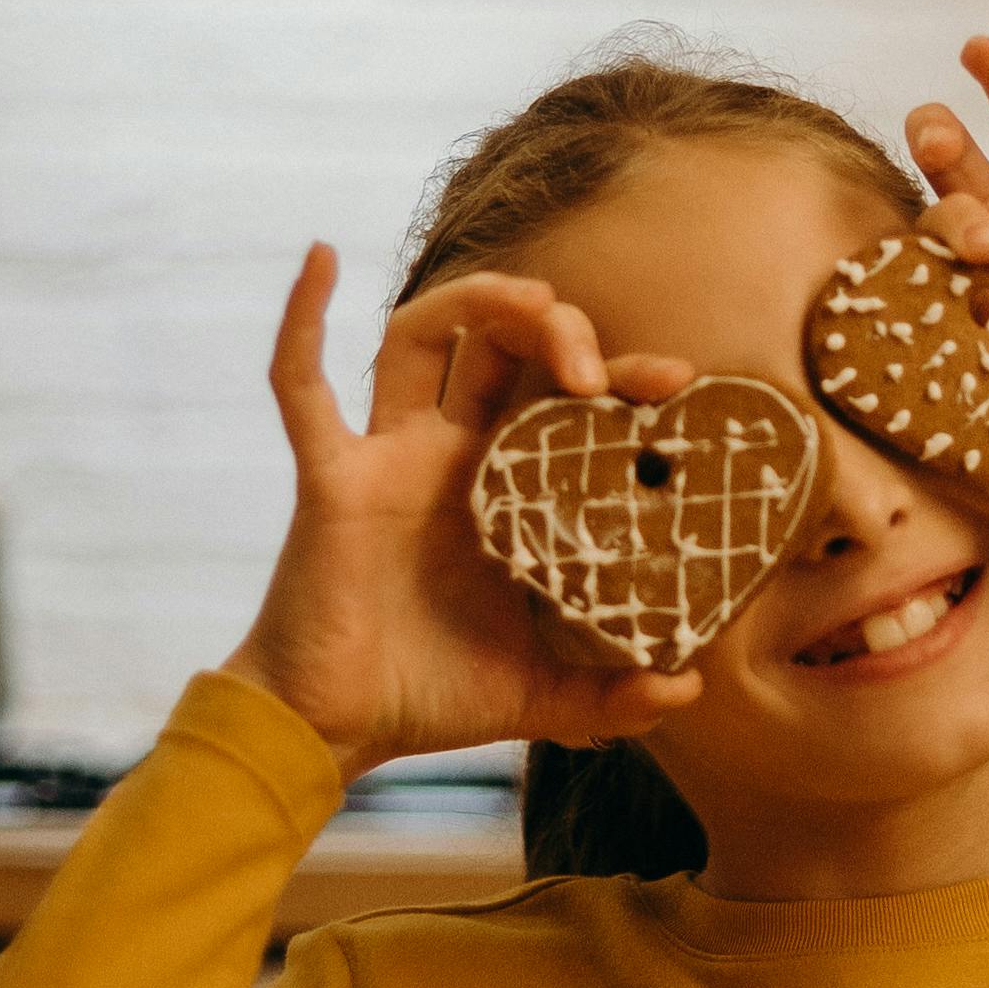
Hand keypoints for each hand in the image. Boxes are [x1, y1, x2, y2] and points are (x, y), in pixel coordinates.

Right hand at [218, 248, 708, 781]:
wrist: (335, 730)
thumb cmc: (427, 698)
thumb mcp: (541, 695)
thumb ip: (613, 695)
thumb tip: (688, 688)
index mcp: (502, 490)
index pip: (564, 402)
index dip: (621, 378)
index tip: (676, 381)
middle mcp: (447, 455)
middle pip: (500, 348)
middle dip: (557, 331)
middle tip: (598, 371)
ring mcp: (386, 456)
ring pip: (419, 337)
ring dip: (474, 302)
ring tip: (535, 302)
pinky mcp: (331, 475)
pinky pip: (300, 386)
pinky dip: (302, 319)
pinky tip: (320, 257)